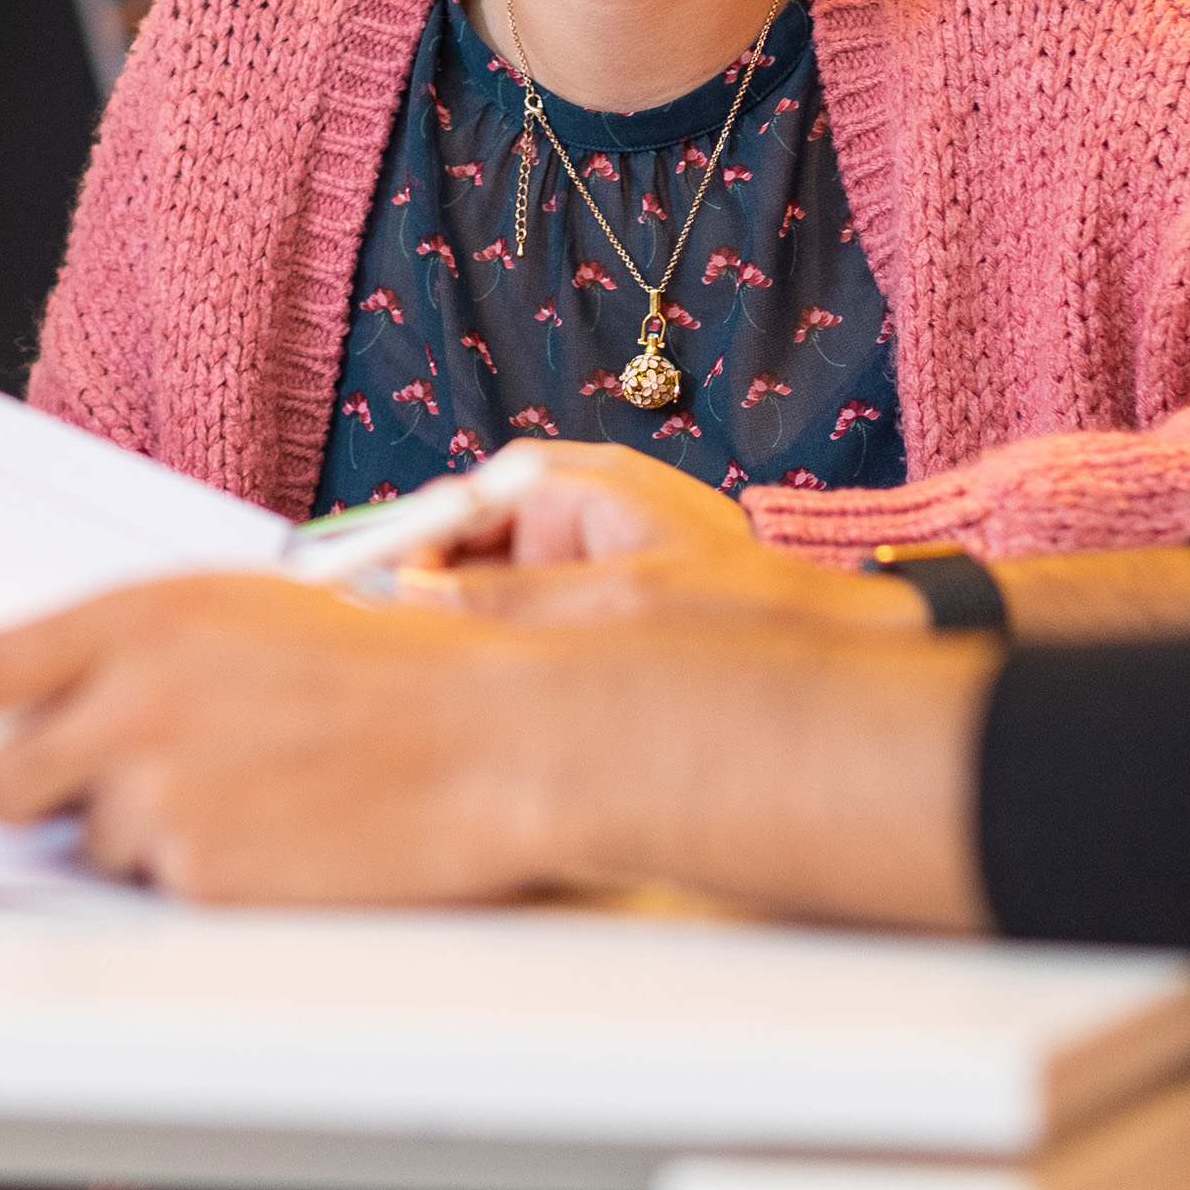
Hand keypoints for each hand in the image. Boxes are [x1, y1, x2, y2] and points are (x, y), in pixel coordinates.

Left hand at [0, 575, 579, 901]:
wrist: (494, 739)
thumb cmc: (403, 670)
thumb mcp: (264, 610)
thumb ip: (148, 641)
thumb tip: (63, 689)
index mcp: (153, 614)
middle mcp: (135, 696)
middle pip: (1, 771)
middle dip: (44, 786)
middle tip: (119, 777)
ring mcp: (158, 789)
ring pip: (87, 838)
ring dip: (143, 829)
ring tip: (251, 790)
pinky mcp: (193, 870)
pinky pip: (157, 886)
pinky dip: (203, 870)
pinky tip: (279, 829)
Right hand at [399, 441, 925, 633]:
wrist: (833, 640)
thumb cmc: (744, 606)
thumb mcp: (620, 601)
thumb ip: (512, 603)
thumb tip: (412, 603)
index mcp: (587, 485)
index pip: (466, 497)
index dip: (406, 540)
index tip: (356, 589)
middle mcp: (579, 517)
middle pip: (464, 548)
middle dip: (421, 597)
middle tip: (381, 653)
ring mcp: (587, 567)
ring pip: (486, 598)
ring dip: (456, 637)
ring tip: (422, 684)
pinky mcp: (595, 615)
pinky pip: (520, 631)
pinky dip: (494, 661)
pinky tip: (479, 705)